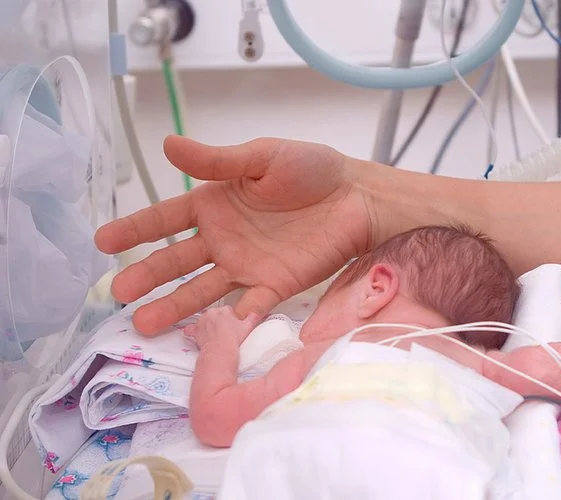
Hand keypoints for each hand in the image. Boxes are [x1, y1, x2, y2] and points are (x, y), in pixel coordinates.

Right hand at [95, 136, 372, 334]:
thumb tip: (167, 145)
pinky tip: (215, 329)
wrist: (358, 196)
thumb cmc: (312, 171)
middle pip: (176, 260)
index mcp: (215, 203)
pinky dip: (235, 318)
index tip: (103, 241)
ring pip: (203, 289)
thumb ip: (218, 159)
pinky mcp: (275, 285)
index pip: (165, 218)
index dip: (135, 229)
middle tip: (117, 292)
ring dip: (175, 306)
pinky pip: (251, 305)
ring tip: (143, 323)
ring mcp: (247, 265)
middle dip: (146, 275)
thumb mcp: (262, 156)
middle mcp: (223, 239)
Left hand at [184, 306, 260, 348]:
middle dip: (218, 320)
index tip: (232, 325)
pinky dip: (191, 331)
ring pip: (204, 320)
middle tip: (224, 330)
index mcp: (224, 310)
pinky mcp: (195, 330)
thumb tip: (258, 313)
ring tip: (213, 334)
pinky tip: (194, 334)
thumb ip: (253, 317)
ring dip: (207, 325)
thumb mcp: (248, 327)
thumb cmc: (234, 338)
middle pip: (215, 313)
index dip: (230, 318)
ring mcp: (201, 321)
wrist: (221, 348)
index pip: (228, 310)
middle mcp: (211, 312)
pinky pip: (190, 329)